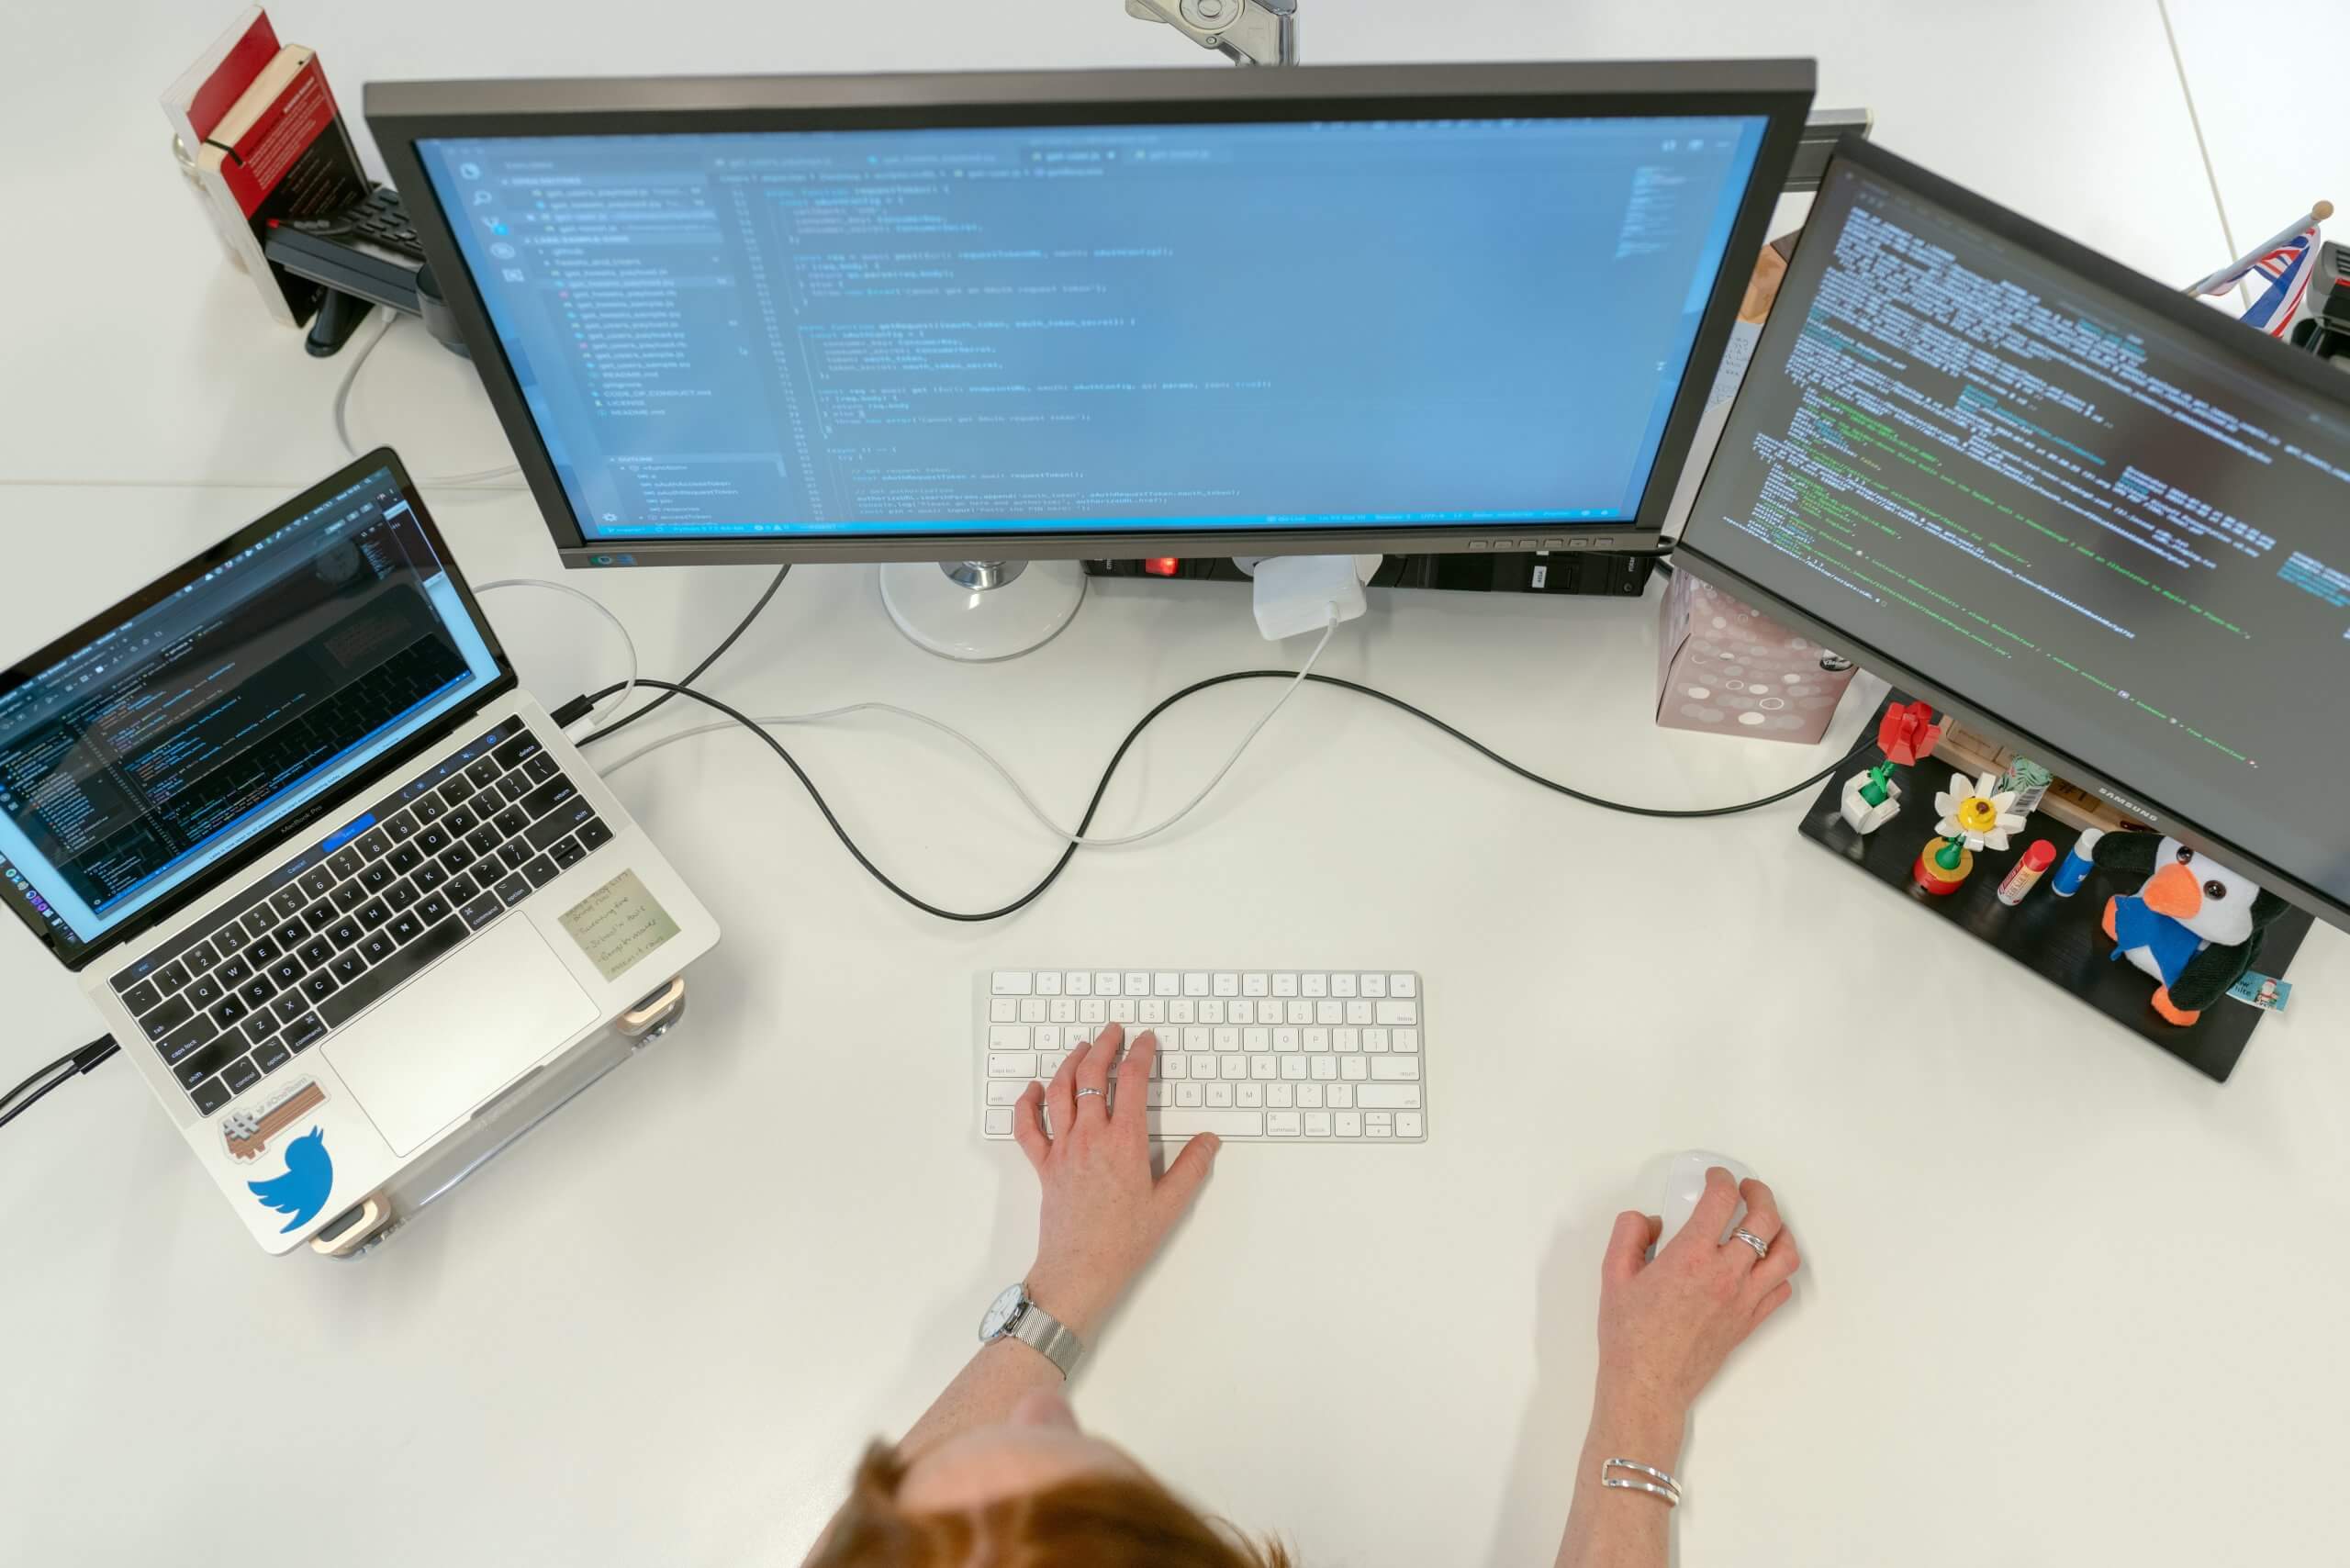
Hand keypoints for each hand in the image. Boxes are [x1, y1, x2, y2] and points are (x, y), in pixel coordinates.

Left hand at [1010, 1023, 1220, 1338]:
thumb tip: (1209, 1140)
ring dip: (1070, 1063)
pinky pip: (1028, 1127)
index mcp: (1124, 1141)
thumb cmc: (1124, 1241)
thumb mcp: (1170, 1205)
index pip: (1132, 1081)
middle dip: (1104, 1046)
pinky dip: (1028, 1102)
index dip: (1140, 1053)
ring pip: (1060, 1092)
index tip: (1146, 1040)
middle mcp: (1091, 1137)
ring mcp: (1063, 1149)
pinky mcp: (1044, 1166)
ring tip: (1082, 1048)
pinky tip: (1034, 1088)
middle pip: (1091, 1075)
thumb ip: (1192, 1167)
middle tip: (1114, 1031)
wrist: (1080, 1270)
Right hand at [1591, 1169, 1800, 1444]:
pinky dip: (1779, 1270)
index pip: (1721, 1200)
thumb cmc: (1628, 1334)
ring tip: (1766, 1221)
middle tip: (1747, 1188)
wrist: (1647, 1383)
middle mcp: (1725, 1274)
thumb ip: (1629, 1234)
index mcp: (1691, 1257)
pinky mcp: (1750, 1322)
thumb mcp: (1613, 1273)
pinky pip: (1781, 1289)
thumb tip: (1651, 1220)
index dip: (1721, 1179)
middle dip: (1759, 1194)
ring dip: (1780, 1230)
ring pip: (1785, 1254)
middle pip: (1764, 1220)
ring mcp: (1743, 1300)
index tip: (1715, 1177)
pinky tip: (1763, 1264)